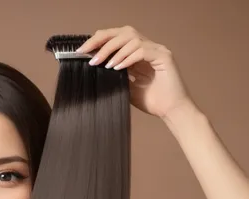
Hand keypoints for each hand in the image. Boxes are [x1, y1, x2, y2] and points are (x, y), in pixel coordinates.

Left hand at [76, 26, 194, 119]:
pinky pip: (143, 50)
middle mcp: (148, 47)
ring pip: (132, 38)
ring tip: (103, 64)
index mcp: (137, 53)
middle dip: (103, 40)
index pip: (117, 38)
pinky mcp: (164, 56)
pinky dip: (128, 57)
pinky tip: (118, 68)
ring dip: (114, 50)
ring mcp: (157, 50)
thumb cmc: (151, 101)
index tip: (82, 51)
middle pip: (123, 32)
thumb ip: (114, 76)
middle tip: (87, 52)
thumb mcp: (125, 87)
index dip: (99, 41)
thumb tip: (94, 69)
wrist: (170, 111)